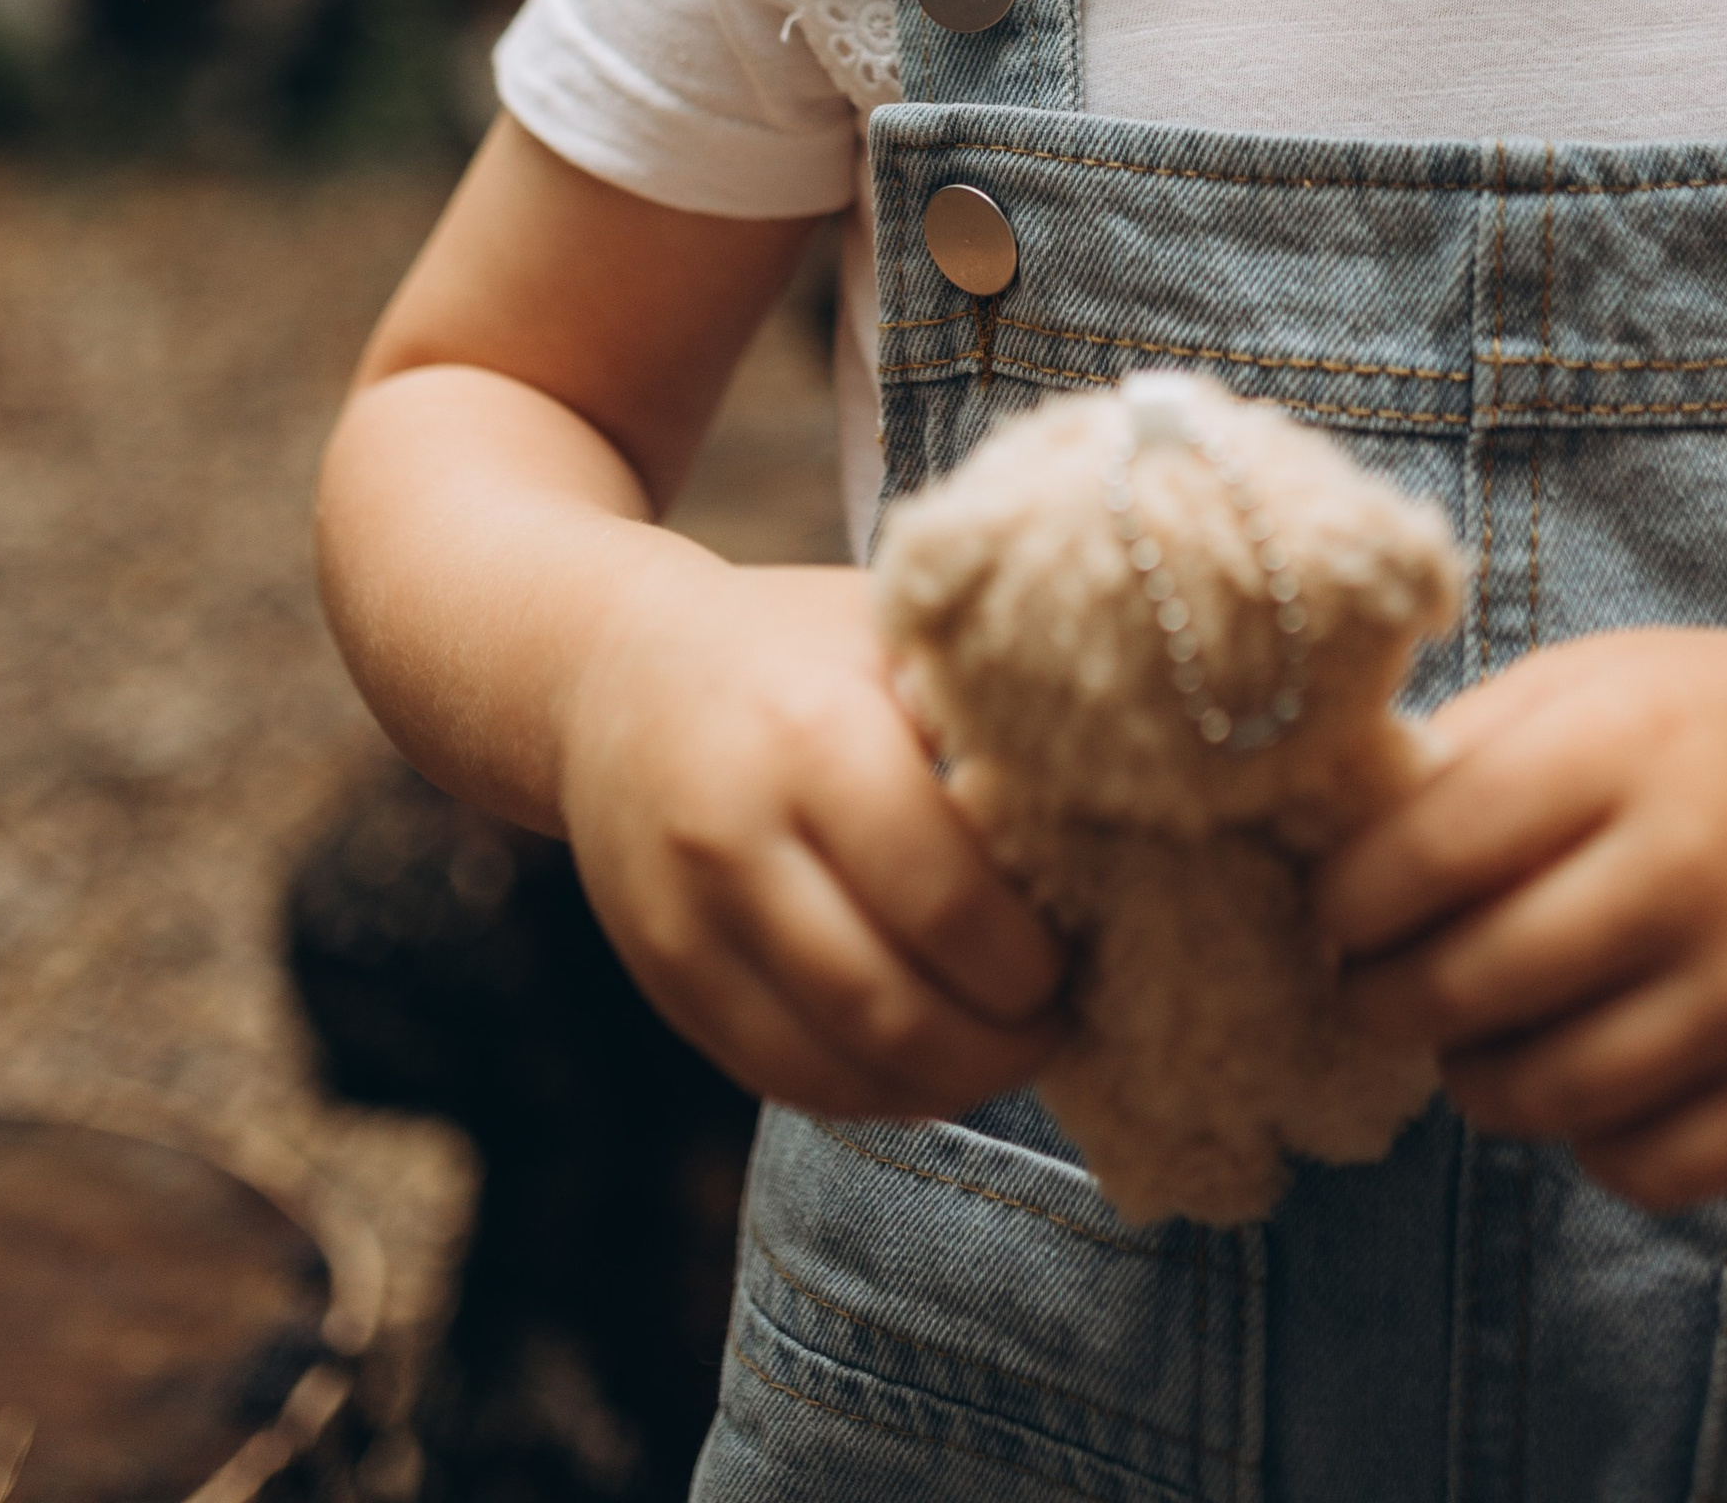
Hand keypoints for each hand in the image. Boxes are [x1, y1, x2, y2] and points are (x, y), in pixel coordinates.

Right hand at [559, 554, 1065, 1119]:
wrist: (608, 668)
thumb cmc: (797, 646)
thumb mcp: (893, 632)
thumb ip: (984, 710)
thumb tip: (1119, 795)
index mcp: (811, 736)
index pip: (947, 899)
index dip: (1033, 957)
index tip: (1081, 950)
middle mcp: (735, 838)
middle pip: (896, 1009)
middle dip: (1003, 1042)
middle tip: (1062, 1017)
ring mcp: (687, 924)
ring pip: (841, 1069)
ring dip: (947, 1085)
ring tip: (1009, 1048)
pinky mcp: (665, 983)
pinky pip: (784, 1080)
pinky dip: (875, 1094)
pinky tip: (931, 1061)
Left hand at [1314, 626, 1726, 1210]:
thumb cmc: (1716, 725)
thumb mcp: (1592, 683)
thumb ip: (1465, 750)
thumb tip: (1323, 839)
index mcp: (1620, 748)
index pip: (1428, 852)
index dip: (1346, 902)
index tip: (1330, 913)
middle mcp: (1689, 868)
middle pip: (1471, 985)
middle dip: (1386, 1000)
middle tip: (1374, 987)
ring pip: (1547, 1095)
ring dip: (1474, 1079)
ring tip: (1472, 1033)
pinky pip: (1646, 1166)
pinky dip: (1588, 1142)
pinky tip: (1584, 1077)